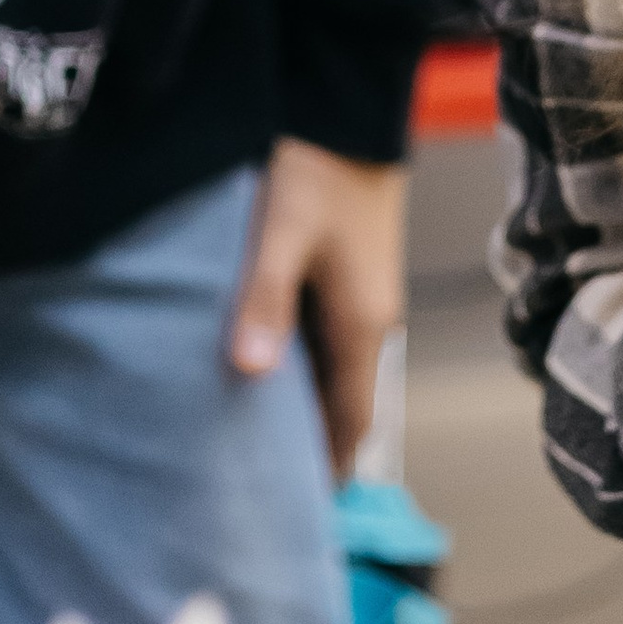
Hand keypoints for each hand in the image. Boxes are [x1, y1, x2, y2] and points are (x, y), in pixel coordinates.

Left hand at [231, 136, 407, 475]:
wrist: (348, 108)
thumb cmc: (316, 167)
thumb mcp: (281, 233)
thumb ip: (265, 299)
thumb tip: (251, 371)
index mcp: (362, 326)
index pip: (350, 423)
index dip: (326, 471)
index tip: (294, 515)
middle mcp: (371, 323)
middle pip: (345, 407)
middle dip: (312, 450)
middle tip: (263, 490)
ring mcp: (363, 300)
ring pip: (335, 377)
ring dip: (305, 411)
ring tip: (253, 444)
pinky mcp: (347, 278)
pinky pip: (327, 347)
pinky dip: (301, 374)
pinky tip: (261, 375)